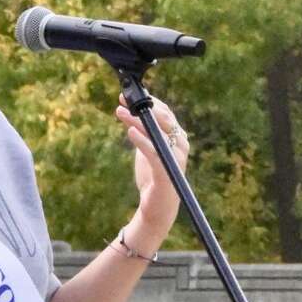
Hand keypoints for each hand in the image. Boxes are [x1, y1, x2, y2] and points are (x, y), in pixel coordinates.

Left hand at [116, 96, 188, 249]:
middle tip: (123, 99)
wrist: (157, 207)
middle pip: (163, 119)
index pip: (165, 113)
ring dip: (137, 121)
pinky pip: (153, 152)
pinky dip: (141, 141)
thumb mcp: (146, 149)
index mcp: (177, 138)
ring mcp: (175, 158)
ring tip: (121, 112)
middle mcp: (180, 145)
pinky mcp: (166, 172)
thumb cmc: (153, 177)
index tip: (129, 94)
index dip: (148, 101)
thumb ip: (143, 133)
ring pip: (157, 133)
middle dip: (143, 106)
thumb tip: (130, 114)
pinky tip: (129, 132)